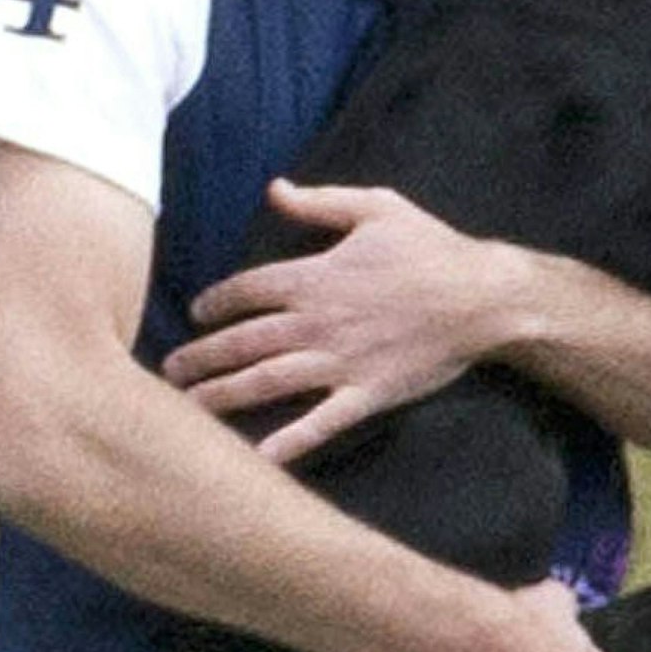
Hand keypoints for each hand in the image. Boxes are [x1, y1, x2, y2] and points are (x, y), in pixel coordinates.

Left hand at [162, 180, 511, 462]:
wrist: (483, 297)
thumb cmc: (431, 246)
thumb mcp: (376, 207)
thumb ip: (319, 203)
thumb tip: (273, 189)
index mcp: (315, 276)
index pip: (246, 290)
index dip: (214, 301)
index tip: (195, 313)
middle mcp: (317, 322)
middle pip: (242, 342)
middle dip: (200, 357)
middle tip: (167, 372)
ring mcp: (339, 363)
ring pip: (265, 383)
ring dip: (221, 397)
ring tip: (186, 410)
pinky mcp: (365, 395)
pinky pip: (318, 424)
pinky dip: (285, 444)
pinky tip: (254, 461)